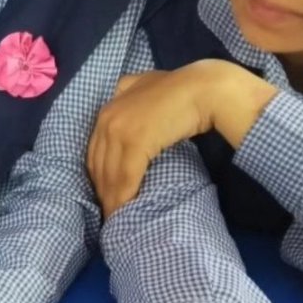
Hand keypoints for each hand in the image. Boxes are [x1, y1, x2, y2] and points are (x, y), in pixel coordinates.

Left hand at [88, 59, 275, 217]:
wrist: (206, 88)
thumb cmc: (183, 89)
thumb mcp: (147, 84)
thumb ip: (130, 92)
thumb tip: (120, 92)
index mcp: (108, 108)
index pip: (96, 150)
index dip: (99, 175)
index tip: (104, 194)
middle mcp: (107, 118)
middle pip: (98, 164)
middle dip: (103, 191)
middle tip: (110, 212)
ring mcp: (119, 128)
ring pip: (109, 174)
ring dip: (111, 199)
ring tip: (116, 218)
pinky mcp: (135, 140)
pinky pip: (125, 176)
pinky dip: (123, 196)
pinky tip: (124, 211)